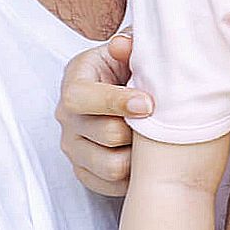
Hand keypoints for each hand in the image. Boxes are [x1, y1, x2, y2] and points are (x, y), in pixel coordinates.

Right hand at [56, 34, 150, 196]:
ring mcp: (73, 147)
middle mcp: (66, 116)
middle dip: (139, 130)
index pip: (80, 97)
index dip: (115, 102)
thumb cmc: (128, 68)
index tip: (149, 104)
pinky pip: (111, 186)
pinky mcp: (84, 171)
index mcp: (75, 81)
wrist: (124, 91)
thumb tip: (123, 45)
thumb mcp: (128, 50)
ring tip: (158, 142)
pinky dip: (134, 177)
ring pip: (111, 166)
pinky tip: (148, 160)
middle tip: (163, 123)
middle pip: (105, 134)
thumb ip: (129, 43)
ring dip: (140, 156)